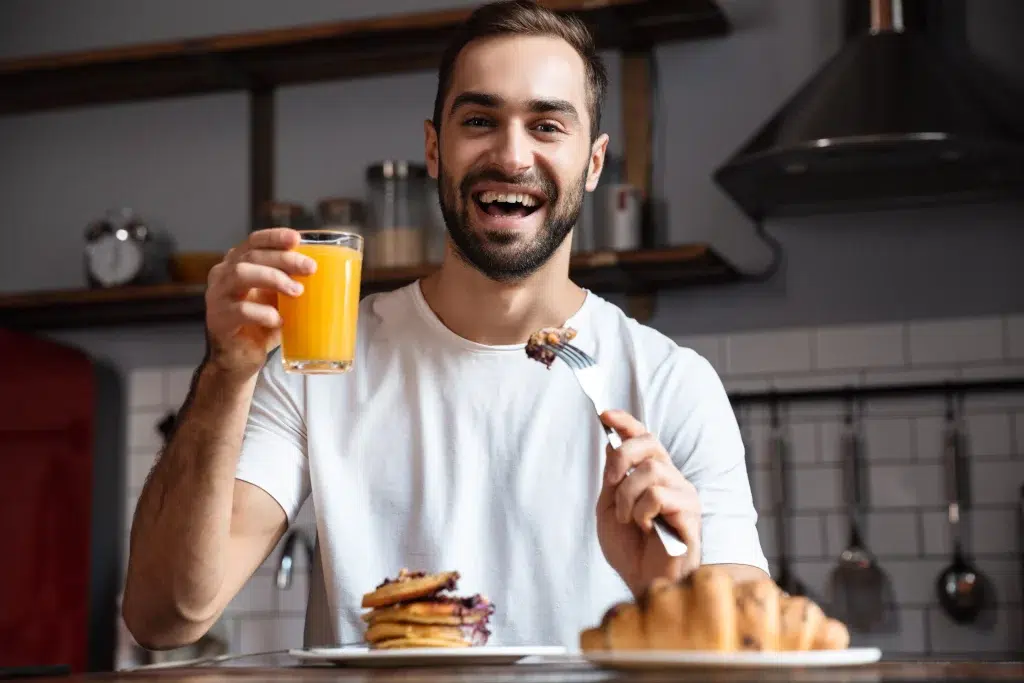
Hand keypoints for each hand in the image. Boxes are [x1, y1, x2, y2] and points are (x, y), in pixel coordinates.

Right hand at [204, 227, 315, 377]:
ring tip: (297, 292)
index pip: (253, 241)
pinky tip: (280, 321)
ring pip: (241, 274)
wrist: (240, 359)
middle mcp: (223, 276)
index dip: (274, 237)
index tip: (297, 239)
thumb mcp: (278, 299)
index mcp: (237, 265)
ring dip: (273, 278)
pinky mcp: (218, 320)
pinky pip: (240, 310)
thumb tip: (329, 272)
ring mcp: (217, 297)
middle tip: (310, 268)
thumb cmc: (261, 325)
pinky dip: (264, 313)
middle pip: (252, 256)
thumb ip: (290, 283)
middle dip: (284, 259)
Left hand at [595, 409, 701, 596]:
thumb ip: (614, 477)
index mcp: (653, 477)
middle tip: (611, 483)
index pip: (644, 438)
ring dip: (628, 496)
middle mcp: (672, 480)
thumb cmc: (630, 550)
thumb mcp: (610, 508)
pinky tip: (646, 528)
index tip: (605, 414)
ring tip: (629, 520)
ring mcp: (684, 495)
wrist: (642, 582)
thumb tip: (612, 442)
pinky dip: (642, 511)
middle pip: (650, 444)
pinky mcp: (690, 513)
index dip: (626, 422)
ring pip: (652, 470)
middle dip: (622, 457)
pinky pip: (659, 495)